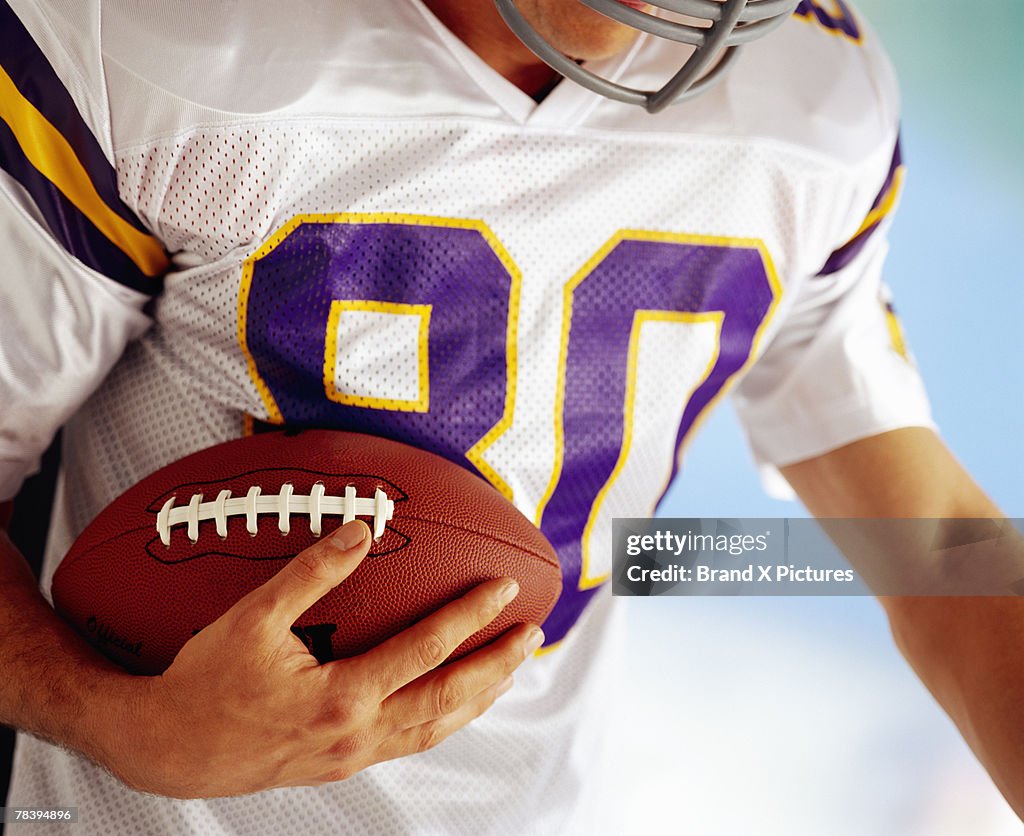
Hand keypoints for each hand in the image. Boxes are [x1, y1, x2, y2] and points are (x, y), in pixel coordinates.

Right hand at [113, 520, 542, 797]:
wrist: (170, 749)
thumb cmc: (206, 681)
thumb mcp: (252, 617)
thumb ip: (311, 572)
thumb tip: (360, 529)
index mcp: (340, 696)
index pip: (425, 651)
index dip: (469, 618)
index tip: (502, 590)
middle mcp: (357, 733)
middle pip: (448, 698)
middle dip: (496, 667)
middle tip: (532, 636)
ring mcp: (353, 755)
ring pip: (435, 728)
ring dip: (479, 697)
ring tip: (511, 670)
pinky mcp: (344, 762)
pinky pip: (411, 741)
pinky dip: (444, 720)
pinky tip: (456, 703)